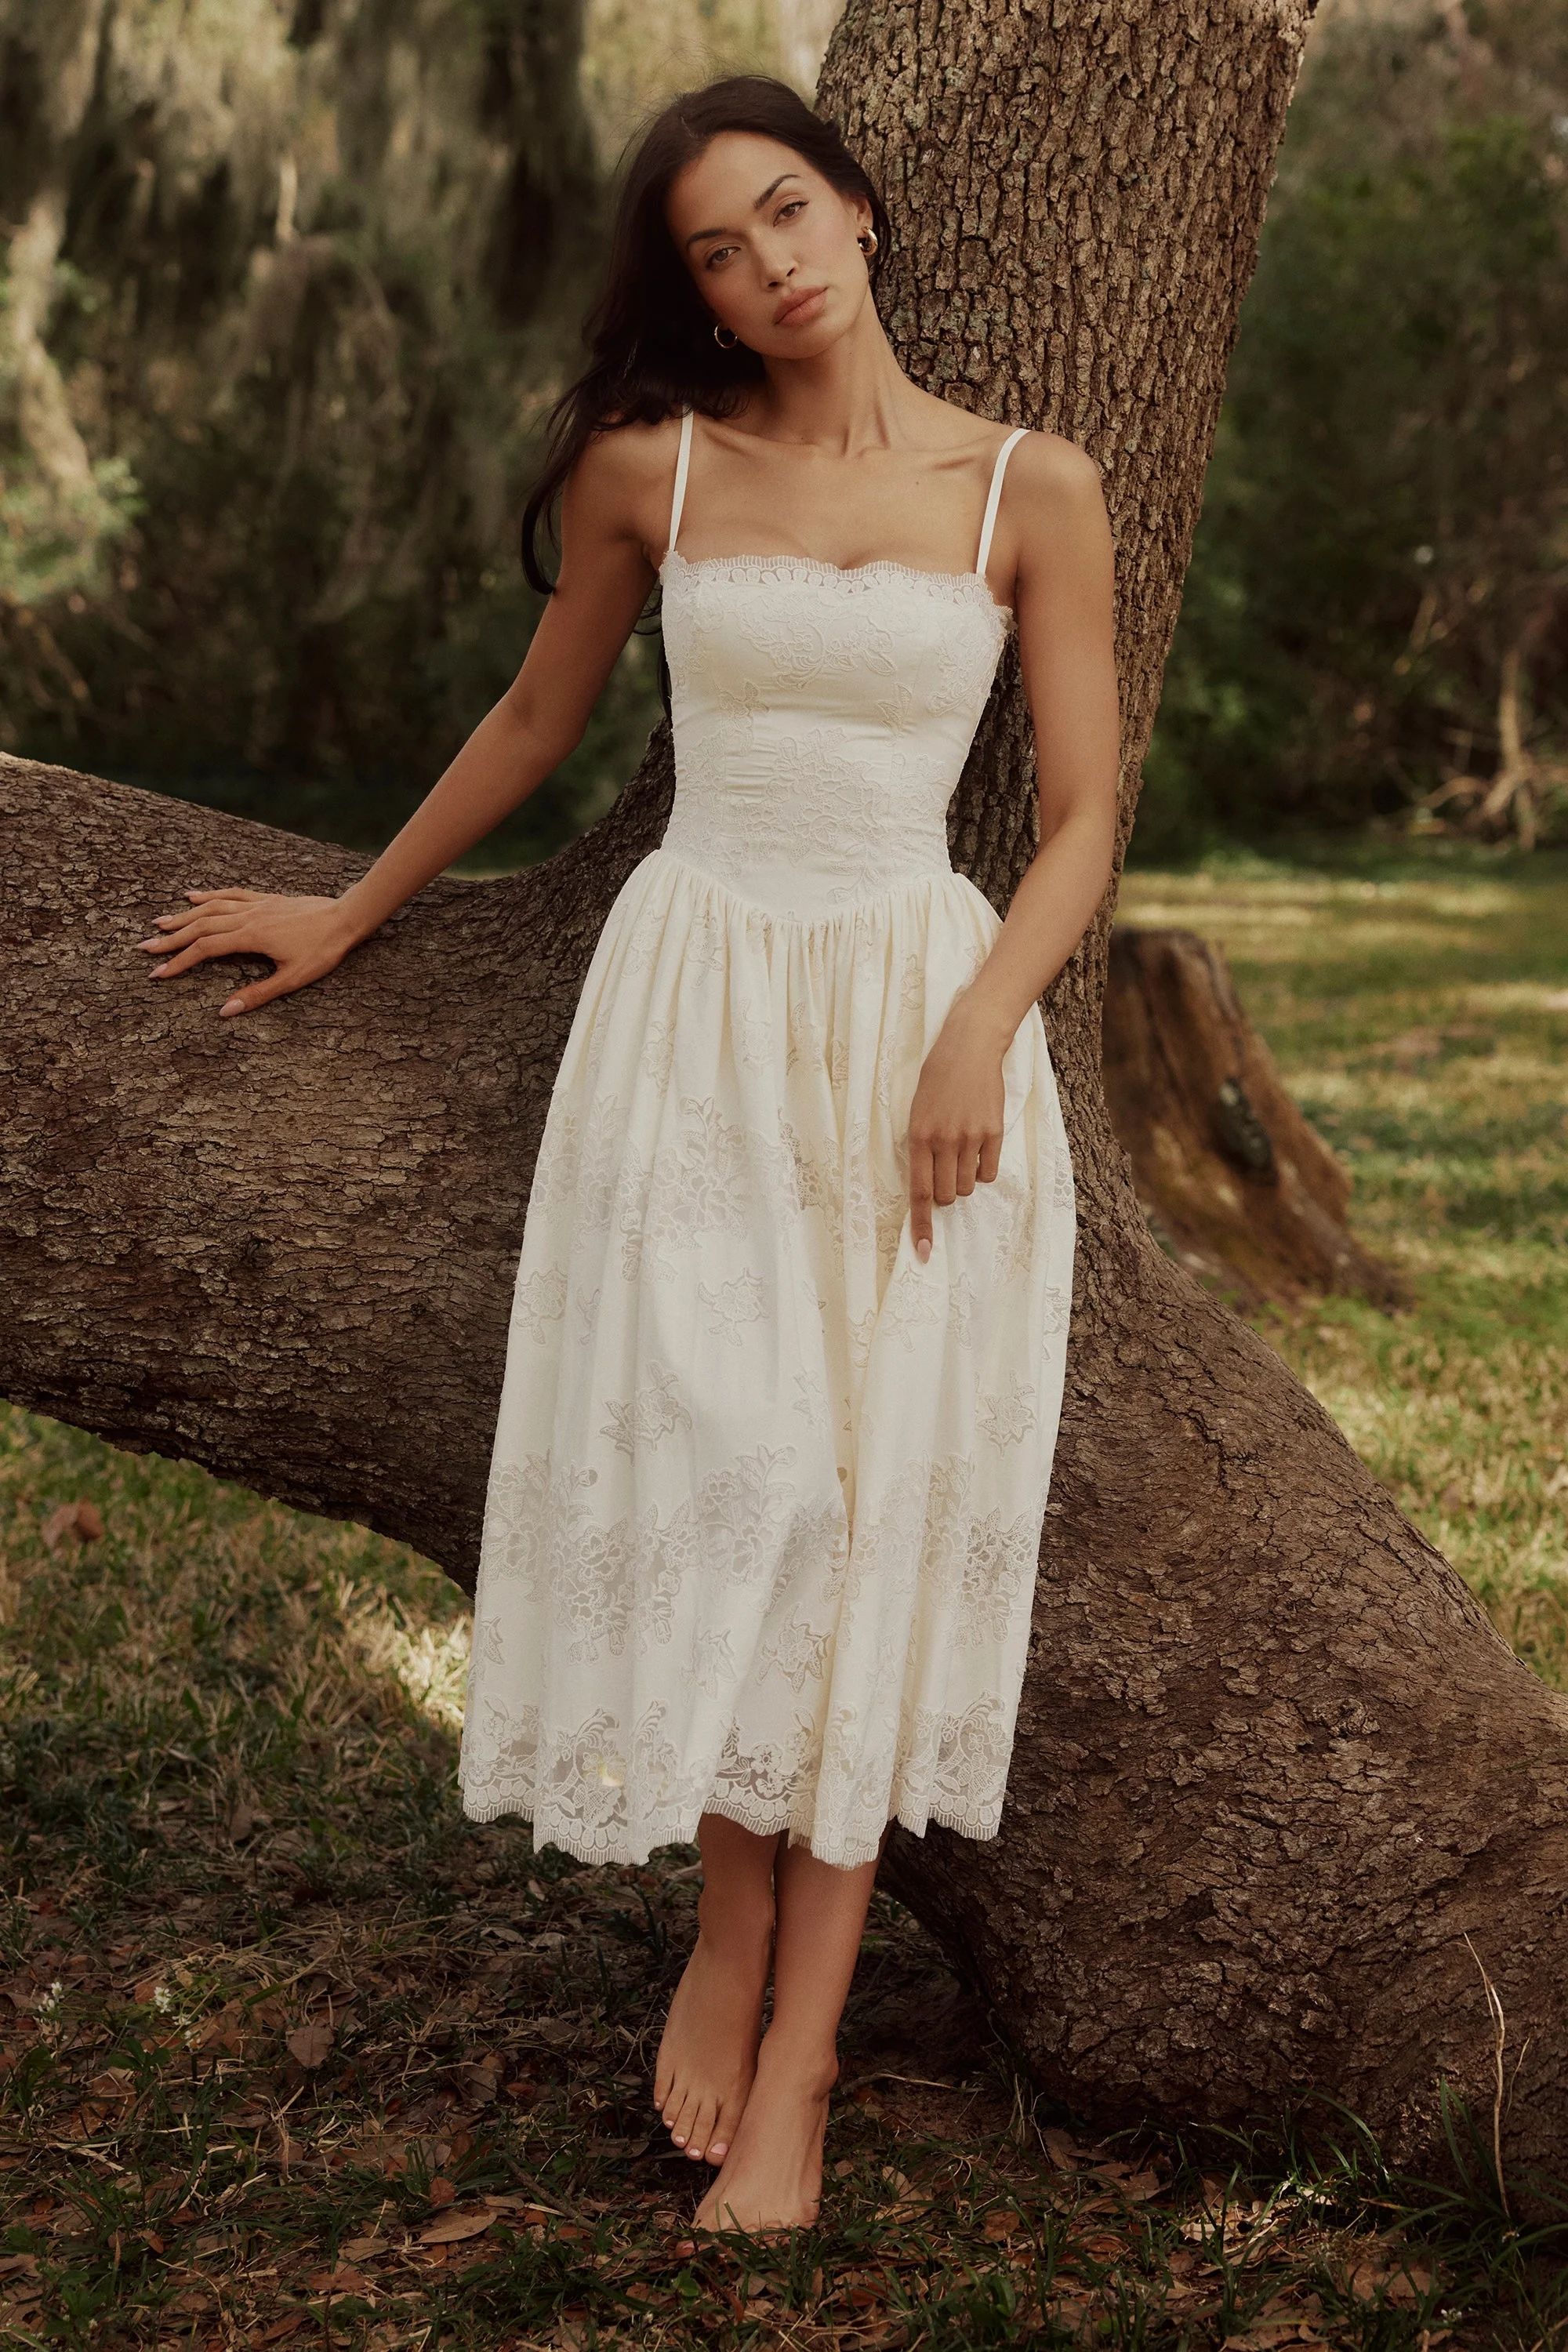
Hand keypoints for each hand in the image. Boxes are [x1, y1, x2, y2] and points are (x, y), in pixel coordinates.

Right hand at [135, 888, 355, 1015]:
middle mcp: (248, 917)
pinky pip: (231, 894)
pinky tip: (193, 896)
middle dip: (170, 939)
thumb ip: (258, 994)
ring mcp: (256, 905)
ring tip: (160, 922)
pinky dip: (209, 895)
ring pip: (211, 908)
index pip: (204, 949)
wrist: (347, 918)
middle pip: (200, 926)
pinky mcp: (266, 899)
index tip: (157, 973)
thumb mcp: (293, 979)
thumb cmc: (323, 950)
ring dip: (184, 916)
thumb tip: (225, 1010)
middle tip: (144, 948)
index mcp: (250, 937)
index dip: (179, 962)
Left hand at [906, 1001, 1008, 1263]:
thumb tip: (930, 1186)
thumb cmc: (938, 1079)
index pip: (920, 1193)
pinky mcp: (994, 1132)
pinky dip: (984, 1169)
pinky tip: (979, 1147)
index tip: (923, 1252)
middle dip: (946, 1192)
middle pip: (947, 1195)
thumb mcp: (918, 1111)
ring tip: (962, 1151)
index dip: (921, 1225)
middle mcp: (944, 1141)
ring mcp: (971, 1137)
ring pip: (968, 1186)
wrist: (970, 1047)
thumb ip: (922, 1148)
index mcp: (919, 1137)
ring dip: (964, 1179)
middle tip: (946, 1169)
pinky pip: (989, 1172)